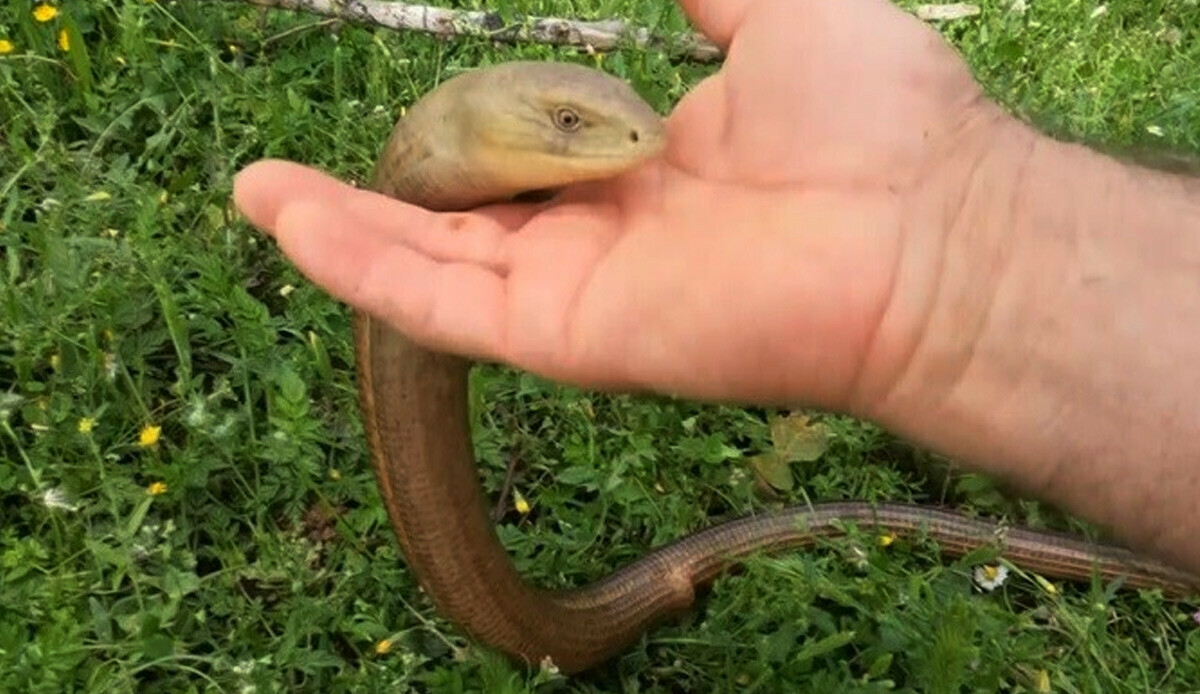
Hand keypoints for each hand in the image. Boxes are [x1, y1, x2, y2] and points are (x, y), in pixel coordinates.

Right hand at [233, 0, 1013, 414]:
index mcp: (647, 167)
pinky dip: (361, 265)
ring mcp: (582, 287)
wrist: (932, 228)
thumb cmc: (879, 120)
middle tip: (294, 164)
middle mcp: (605, 234)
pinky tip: (286, 219)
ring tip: (255, 192)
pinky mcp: (569, 332)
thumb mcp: (773, 12)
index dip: (465, 127)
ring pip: (435, 263)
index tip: (422, 87)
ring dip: (343, 228)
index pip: (527, 153)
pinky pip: (443, 304)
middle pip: (466, 216)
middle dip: (384, 189)